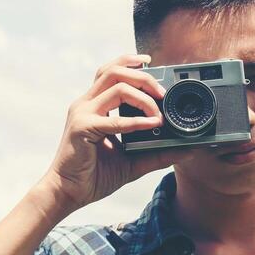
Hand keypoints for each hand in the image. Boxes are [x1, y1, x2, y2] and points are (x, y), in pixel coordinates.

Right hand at [39, 52, 206, 211]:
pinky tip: (152, 124)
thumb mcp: (132, 161)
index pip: (110, 71)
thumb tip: (185, 149)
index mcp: (93, 105)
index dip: (130, 62)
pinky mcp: (82, 128)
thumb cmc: (93, 176)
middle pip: (114, 72)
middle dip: (143, 77)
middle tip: (162, 92)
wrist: (68, 193)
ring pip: (116, 86)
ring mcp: (82, 114)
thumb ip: (156, 152)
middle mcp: (86, 104)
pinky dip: (136, 121)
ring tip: (159, 111)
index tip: (151, 63)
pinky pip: (113, 120)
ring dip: (143, 96)